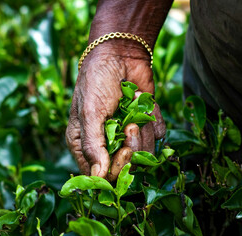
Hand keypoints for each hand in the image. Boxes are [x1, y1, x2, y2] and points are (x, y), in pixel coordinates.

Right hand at [65, 44, 165, 179]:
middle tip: (130, 125)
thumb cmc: (97, 80)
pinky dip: (153, 117)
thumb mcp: (90, 112)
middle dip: (132, 146)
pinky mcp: (144, 125)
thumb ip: (92, 144)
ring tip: (133, 104)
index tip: (123, 151)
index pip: (100, 175)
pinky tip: (141, 100)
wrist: (121, 53)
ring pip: (145, 153)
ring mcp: (126, 135)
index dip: (115, 169)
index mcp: (84, 144)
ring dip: (143, 128)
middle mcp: (105, 144)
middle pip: (125, 168)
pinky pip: (157, 135)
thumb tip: (98, 176)